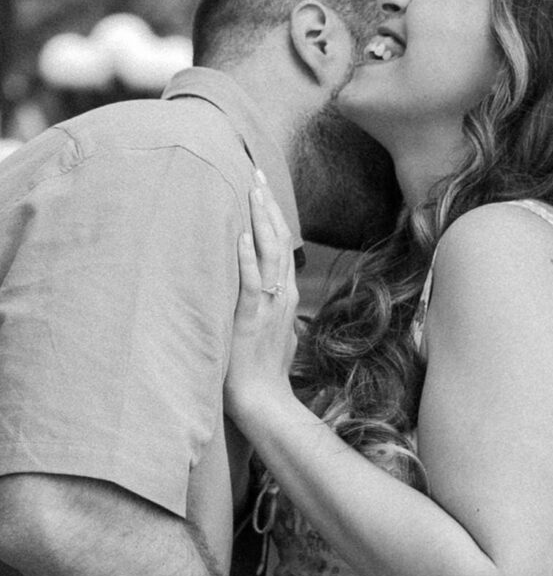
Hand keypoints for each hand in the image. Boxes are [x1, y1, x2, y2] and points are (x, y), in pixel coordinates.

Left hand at [224, 180, 299, 423]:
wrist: (264, 401)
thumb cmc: (265, 372)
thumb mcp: (277, 334)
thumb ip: (274, 310)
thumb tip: (272, 295)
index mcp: (287, 296)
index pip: (284, 246)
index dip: (275, 216)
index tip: (264, 188)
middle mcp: (282, 295)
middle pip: (280, 240)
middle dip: (268, 205)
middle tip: (256, 173)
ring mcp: (268, 306)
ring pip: (270, 253)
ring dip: (261, 220)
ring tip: (252, 190)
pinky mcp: (251, 319)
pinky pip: (250, 283)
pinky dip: (247, 258)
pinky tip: (243, 235)